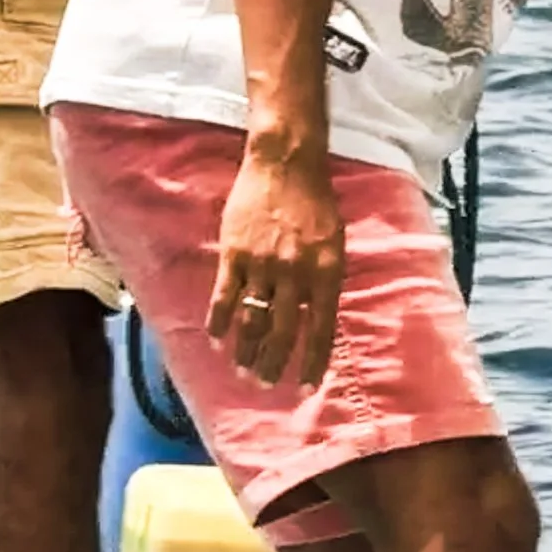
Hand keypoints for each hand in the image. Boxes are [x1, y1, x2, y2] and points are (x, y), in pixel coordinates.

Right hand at [209, 138, 343, 387]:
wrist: (286, 165)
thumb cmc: (315, 204)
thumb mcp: (334, 244)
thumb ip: (324, 282)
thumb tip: (313, 319)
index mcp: (326, 273)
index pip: (320, 330)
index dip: (311, 361)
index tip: (303, 386)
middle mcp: (296, 274)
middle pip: (283, 331)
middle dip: (273, 363)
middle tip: (263, 383)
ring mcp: (263, 265)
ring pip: (252, 319)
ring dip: (246, 349)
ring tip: (241, 369)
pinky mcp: (235, 253)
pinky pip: (225, 296)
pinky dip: (220, 321)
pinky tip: (217, 338)